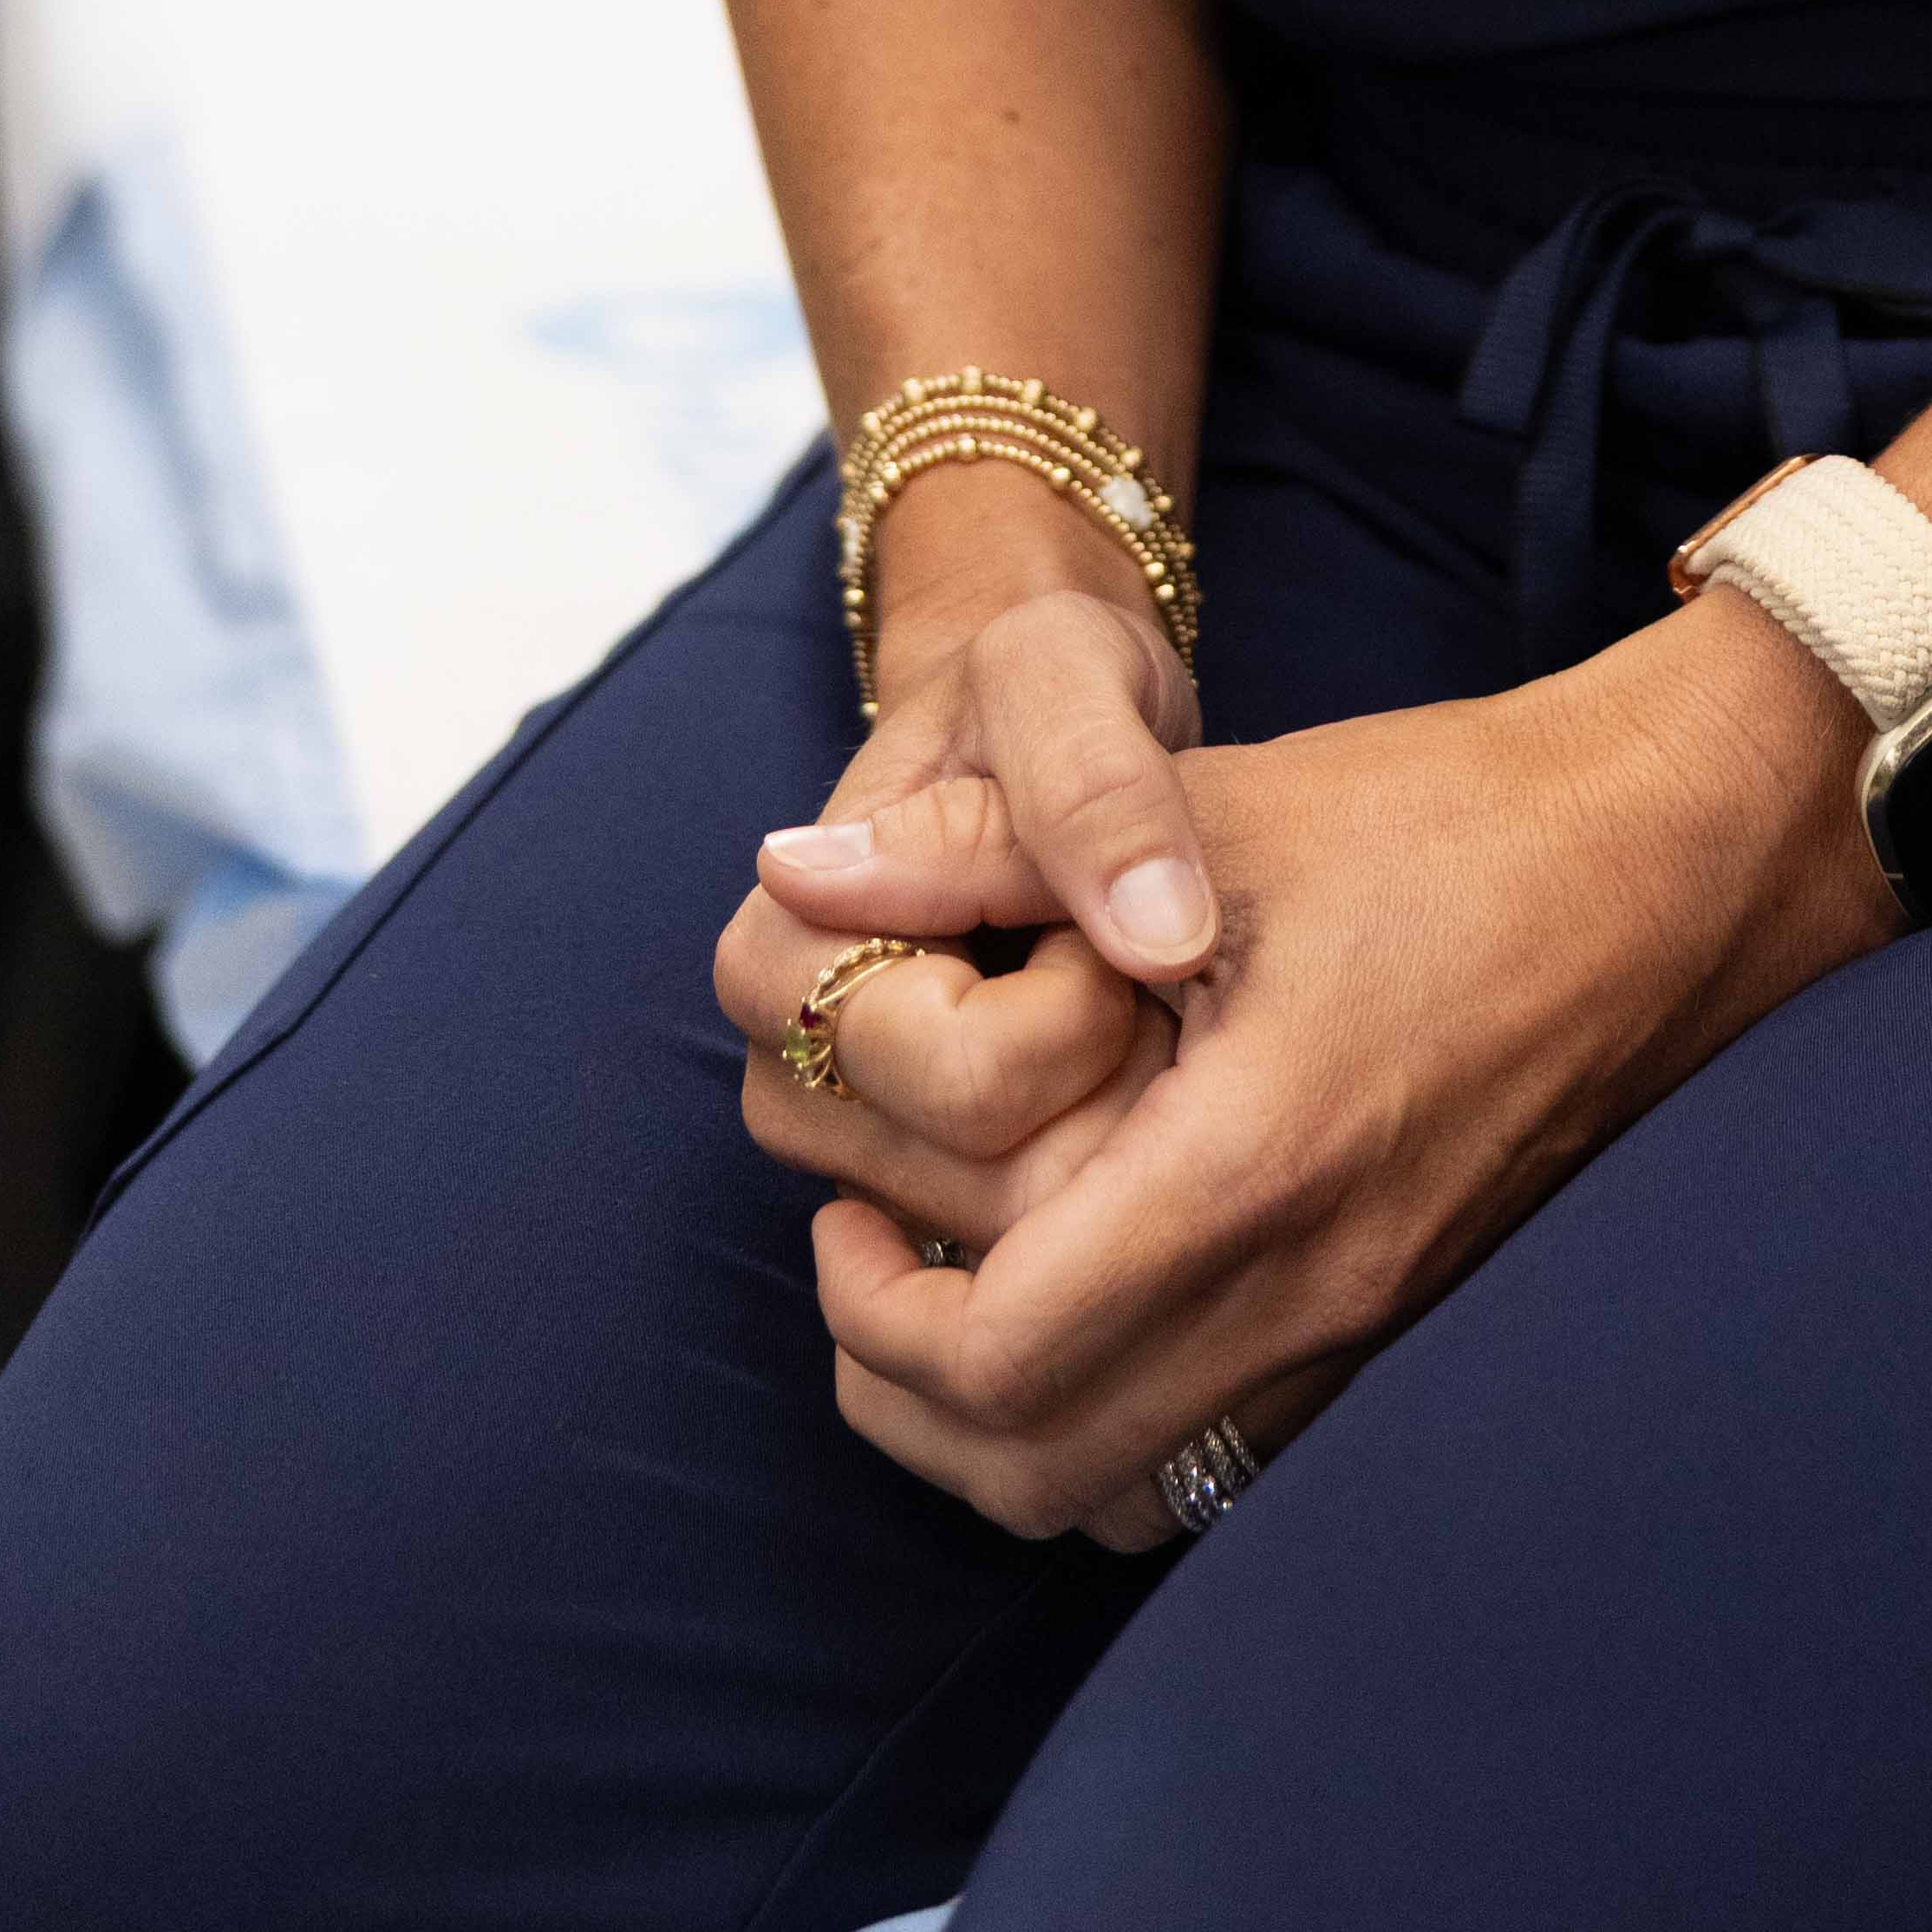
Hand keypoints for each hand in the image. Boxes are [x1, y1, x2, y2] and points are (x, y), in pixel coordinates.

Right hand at [717, 514, 1209, 1258]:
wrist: (1059, 726)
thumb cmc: (1047, 692)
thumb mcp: (1067, 675)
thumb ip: (1100, 788)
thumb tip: (1154, 941)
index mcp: (777, 960)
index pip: (964, 1081)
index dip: (1079, 1003)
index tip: (1100, 905)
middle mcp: (789, 1081)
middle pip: (994, 1184)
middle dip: (1109, 1075)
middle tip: (1128, 957)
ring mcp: (853, 1158)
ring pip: (1027, 1239)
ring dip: (1124, 1128)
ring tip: (1131, 999)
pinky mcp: (926, 1203)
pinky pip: (1042, 1256)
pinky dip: (1122, 1179)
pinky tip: (1143, 1072)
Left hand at [800, 581, 1883, 1551]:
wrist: (1676, 861)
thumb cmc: (1452, 816)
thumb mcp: (1211, 803)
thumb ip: (984, 847)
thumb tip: (792, 872)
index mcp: (1256, 1166)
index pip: (1000, 1360)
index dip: (878, 1310)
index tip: (852, 1205)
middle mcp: (1315, 1295)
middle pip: (1036, 1474)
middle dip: (909, 1388)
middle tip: (879, 1254)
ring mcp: (1369, 1336)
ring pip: (1122, 1503)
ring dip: (1005, 1426)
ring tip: (967, 1278)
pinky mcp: (1401, 1335)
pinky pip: (1213, 1468)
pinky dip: (1114, 1426)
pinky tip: (1096, 1291)